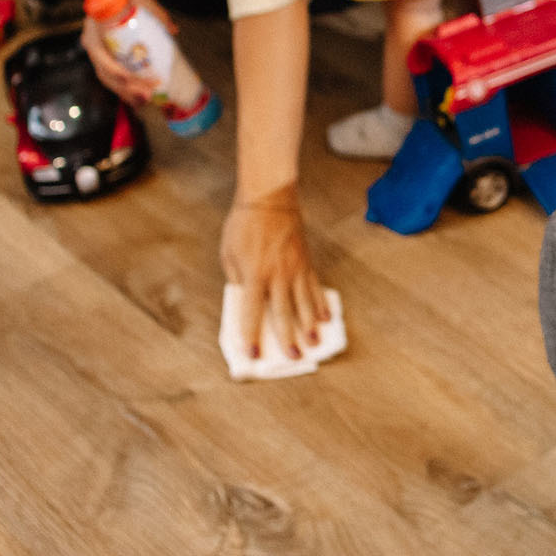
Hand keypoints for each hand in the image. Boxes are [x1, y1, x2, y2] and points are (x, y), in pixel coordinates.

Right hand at [81, 0, 173, 106]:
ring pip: (108, 79)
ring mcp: (98, 53)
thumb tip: (173, 30)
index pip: (100, 57)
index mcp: (94, 31)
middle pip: (105, 74)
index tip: (132, 78)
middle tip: (147, 95)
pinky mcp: (106, 57)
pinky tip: (139, 98)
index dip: (117, 71)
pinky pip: (112, 77)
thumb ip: (156, 13)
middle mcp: (92, 44)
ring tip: (145, 101)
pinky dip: (125, 88)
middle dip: (126, 88)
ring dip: (126, 92)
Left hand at [221, 185, 330, 358]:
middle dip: (288, 337)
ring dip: (309, 325)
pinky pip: (315, 287)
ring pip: (304, 303)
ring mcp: (296, 269)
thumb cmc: (244, 225)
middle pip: (284, 312)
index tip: (252, 353)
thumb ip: (238, 280)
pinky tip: (325, 317)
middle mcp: (278, 275)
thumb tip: (245, 300)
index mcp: (254, 274)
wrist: (270, 199)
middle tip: (294, 357)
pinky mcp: (306, 262)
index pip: (252, 311)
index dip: (251, 334)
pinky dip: (320, 303)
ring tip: (315, 343)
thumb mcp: (229, 253)